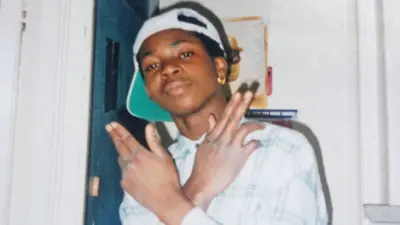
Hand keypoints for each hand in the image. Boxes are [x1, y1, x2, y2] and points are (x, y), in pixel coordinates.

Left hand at [106, 122, 192, 224]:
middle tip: (108, 128)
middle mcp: (129, 163)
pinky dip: (126, 168)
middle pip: (120, 147)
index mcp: (140, 154)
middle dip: (114, 136)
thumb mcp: (164, 157)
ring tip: (123, 149)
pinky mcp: (125, 185)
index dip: (119, 130)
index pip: (127, 139)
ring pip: (121, 160)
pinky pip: (123, 173)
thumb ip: (154, 141)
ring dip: (121, 153)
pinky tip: (133, 170)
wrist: (164, 200)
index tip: (112, 124)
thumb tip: (149, 126)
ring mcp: (125, 175)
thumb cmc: (168, 178)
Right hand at [183, 91, 264, 208]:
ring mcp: (231, 147)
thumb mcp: (204, 146)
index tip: (239, 94)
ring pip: (245, 129)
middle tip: (249, 93)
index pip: (224, 116)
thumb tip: (212, 116)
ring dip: (255, 124)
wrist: (203, 183)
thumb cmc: (202, 166)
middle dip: (242, 104)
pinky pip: (252, 146)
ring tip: (262, 124)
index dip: (232, 104)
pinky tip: (258, 144)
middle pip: (234, 118)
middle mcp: (223, 138)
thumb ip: (210, 131)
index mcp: (213, 135)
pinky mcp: (239, 157)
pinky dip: (256, 143)